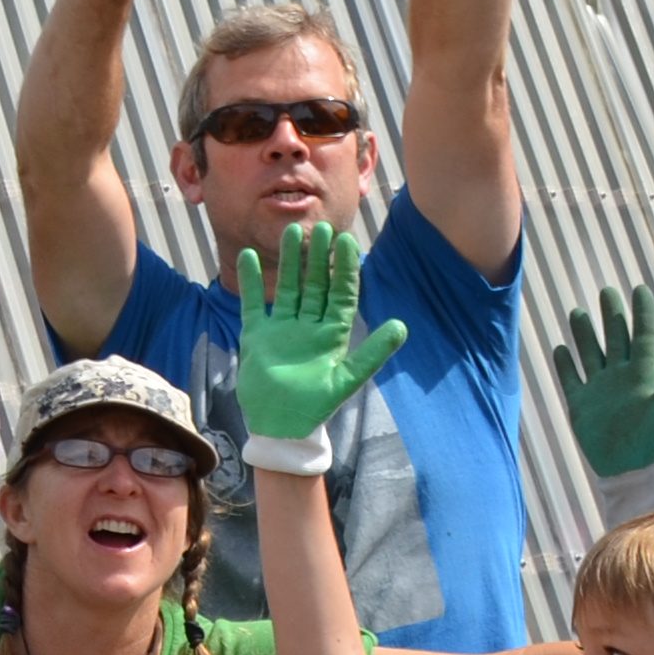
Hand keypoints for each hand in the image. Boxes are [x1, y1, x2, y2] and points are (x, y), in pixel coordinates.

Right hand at [231, 224, 406, 452]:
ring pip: (288, 287)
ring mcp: (282, 328)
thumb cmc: (317, 407)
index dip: (344, 268)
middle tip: (320, 227)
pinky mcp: (257, 335)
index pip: (341, 293)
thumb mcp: (348, 379)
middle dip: (318, 257)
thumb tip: (403, 326)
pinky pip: (253, 302)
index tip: (346, 241)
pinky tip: (250, 257)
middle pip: (315, 284)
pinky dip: (251, 281)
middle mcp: (309, 326)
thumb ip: (373, 353)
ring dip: (290, 261)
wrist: (280, 427)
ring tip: (291, 231)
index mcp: (333, 334)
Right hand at [549, 282, 653, 478]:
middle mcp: (622, 377)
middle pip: (615, 337)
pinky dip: (564, 364)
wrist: (631, 472)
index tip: (640, 288)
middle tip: (608, 291)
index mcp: (644, 374)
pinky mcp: (580, 405)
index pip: (643, 335)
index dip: (643, 312)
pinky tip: (560, 349)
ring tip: (578, 312)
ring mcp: (600, 390)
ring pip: (590, 353)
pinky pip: (570, 378)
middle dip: (611, 314)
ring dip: (585, 333)